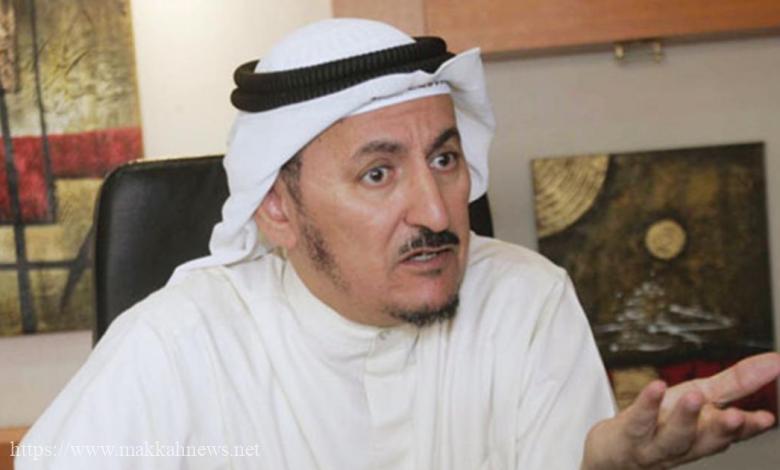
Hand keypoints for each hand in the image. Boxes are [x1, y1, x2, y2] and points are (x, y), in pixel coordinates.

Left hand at [582, 352, 779, 468]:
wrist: (613, 452)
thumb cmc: (661, 422)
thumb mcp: (700, 397)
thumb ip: (737, 382)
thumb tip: (777, 361)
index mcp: (705, 436)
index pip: (731, 434)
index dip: (749, 428)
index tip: (766, 419)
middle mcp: (683, 445)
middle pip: (706, 441)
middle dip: (723, 430)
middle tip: (737, 416)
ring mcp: (654, 445)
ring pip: (673, 437)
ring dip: (686, 418)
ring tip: (696, 397)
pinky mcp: (627, 436)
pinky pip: (638, 421)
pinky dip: (648, 404)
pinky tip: (656, 386)